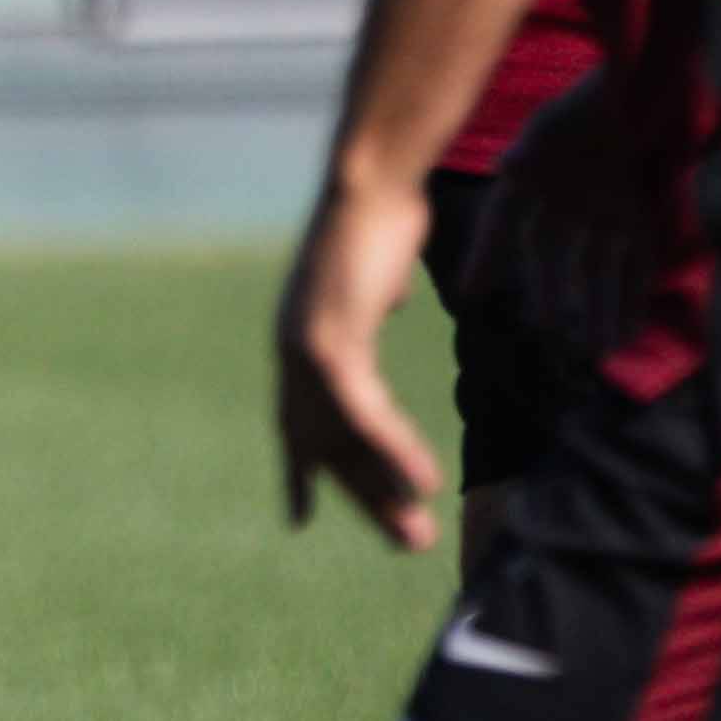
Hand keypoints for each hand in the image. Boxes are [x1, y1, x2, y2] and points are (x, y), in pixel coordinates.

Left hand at [276, 173, 444, 551]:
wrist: (373, 179)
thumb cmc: (383, 213)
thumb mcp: (378, 270)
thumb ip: (378, 297)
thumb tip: (392, 300)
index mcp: (301, 338)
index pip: (296, 420)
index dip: (300, 470)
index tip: (297, 515)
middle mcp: (294, 352)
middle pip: (327, 445)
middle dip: (365, 496)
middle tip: (405, 540)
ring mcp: (307, 348)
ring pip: (346, 440)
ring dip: (384, 490)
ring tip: (419, 535)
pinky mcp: (332, 340)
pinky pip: (365, 412)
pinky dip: (394, 448)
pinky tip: (426, 480)